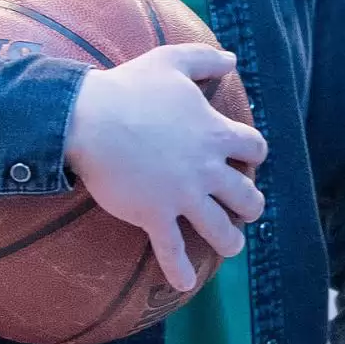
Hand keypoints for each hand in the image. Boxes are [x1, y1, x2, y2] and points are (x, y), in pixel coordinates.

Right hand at [64, 43, 266, 292]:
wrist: (89, 119)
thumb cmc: (129, 87)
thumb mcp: (172, 61)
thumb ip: (205, 59)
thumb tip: (232, 59)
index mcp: (215, 133)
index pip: (255, 148)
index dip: (254, 153)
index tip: (246, 157)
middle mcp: (207, 168)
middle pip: (248, 195)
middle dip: (250, 203)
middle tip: (245, 207)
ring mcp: (182, 195)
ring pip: (222, 228)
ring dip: (231, 240)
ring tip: (231, 245)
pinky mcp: (154, 215)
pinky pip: (172, 251)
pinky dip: (180, 270)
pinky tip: (183, 284)